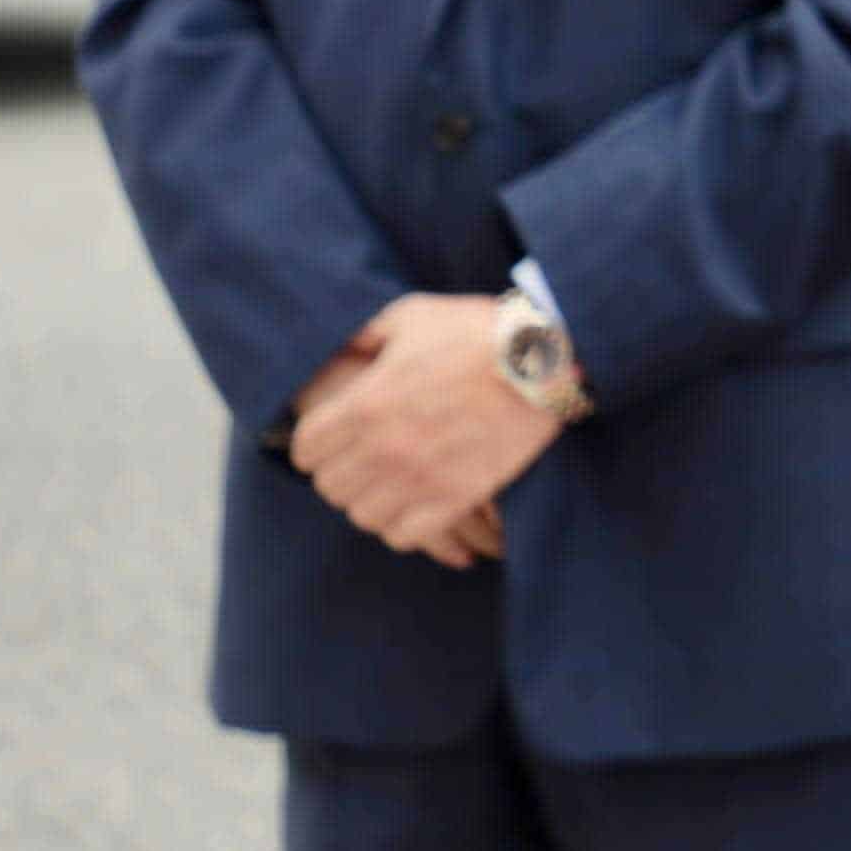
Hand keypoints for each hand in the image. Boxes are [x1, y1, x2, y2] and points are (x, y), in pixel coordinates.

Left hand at [289, 295, 558, 562]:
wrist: (545, 363)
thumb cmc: (478, 333)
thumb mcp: (414, 315)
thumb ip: (366, 332)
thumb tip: (340, 346)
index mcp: (365, 403)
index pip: (306, 448)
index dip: (313, 443)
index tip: (329, 439)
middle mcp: (384, 448)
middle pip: (330, 486)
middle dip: (339, 471)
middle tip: (360, 458)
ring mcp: (419, 479)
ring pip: (362, 515)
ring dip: (369, 500)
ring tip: (388, 482)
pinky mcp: (454, 499)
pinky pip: (402, 535)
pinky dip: (401, 524)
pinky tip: (414, 502)